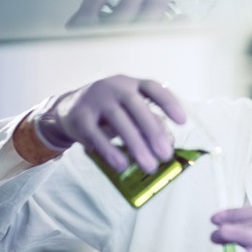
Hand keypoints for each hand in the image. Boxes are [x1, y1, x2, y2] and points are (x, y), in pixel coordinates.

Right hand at [30, 75, 185, 172]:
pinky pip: (95, 134)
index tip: (183, 122)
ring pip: (118, 120)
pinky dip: (110, 150)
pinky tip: (122, 165)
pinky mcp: (79, 117)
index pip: (153, 88)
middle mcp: (114, 87)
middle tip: (166, 155)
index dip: (169, 103)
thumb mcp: (131, 112)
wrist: (68, 109)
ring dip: (136, 145)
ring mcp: (95, 100)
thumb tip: (169, 143)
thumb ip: (150, 123)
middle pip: (137, 106)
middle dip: (153, 132)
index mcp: (132, 84)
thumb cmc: (111, 111)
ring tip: (150, 167)